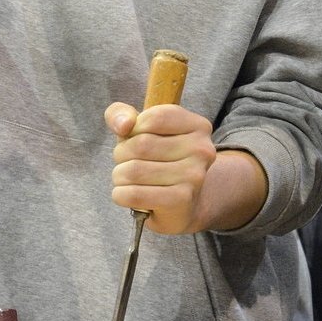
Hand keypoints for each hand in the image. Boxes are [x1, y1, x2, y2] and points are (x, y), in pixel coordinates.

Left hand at [106, 101, 216, 233]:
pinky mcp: (181, 200)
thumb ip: (120, 114)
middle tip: (128, 163)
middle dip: (121, 155)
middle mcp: (202, 149)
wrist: (179, 206)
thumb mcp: (138, 130)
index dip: (133, 129)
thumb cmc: (156, 161)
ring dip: (119, 177)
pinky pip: (134, 194)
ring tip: (129, 180)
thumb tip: (124, 124)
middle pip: (141, 144)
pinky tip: (127, 195)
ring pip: (134, 170)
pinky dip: (121, 195)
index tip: (135, 139)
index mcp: (198, 126)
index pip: (154, 118)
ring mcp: (194, 176)